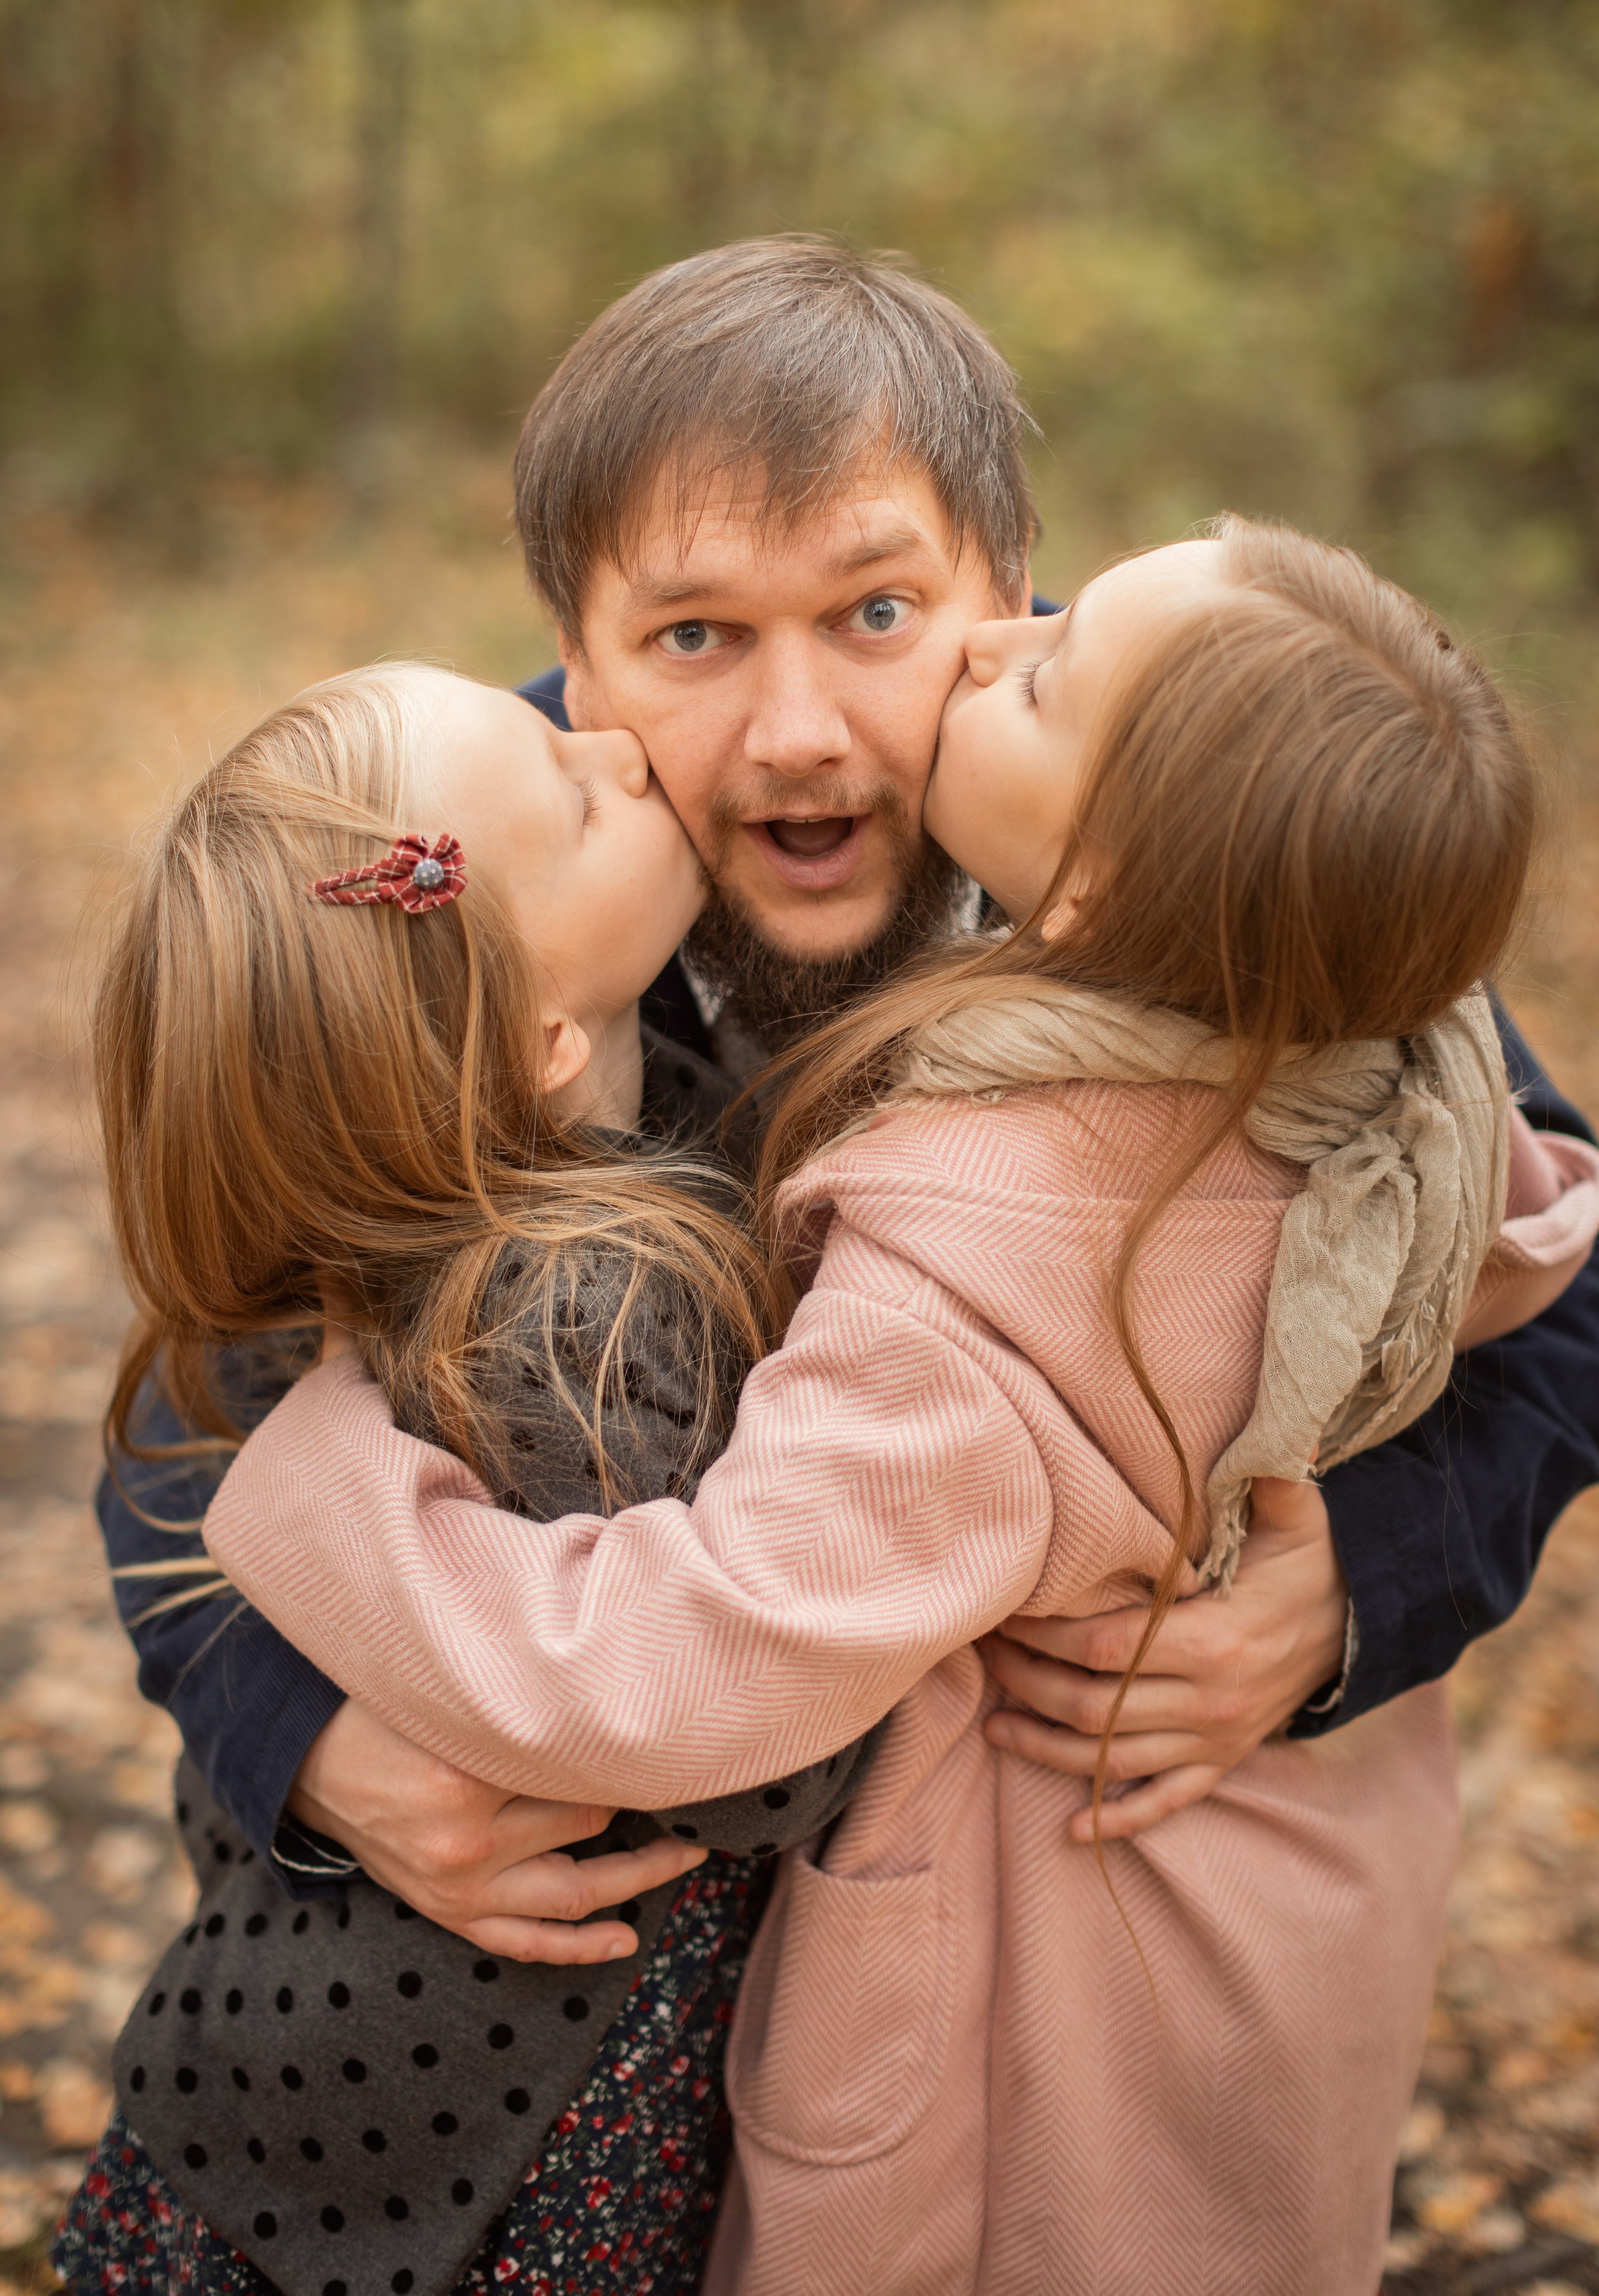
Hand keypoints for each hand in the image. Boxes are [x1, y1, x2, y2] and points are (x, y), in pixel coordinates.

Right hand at [287, 1697, 704, 1961]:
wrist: (306, 1764)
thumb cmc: (381, 1710)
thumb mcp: (441, 1690)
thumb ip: (511, 1691)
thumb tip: (598, 1673)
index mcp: (464, 1772)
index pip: (577, 1765)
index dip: (626, 1748)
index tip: (668, 1730)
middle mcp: (465, 1840)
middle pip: (585, 1821)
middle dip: (639, 1799)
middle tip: (691, 1778)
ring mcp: (458, 1887)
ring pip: (574, 1891)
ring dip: (640, 1875)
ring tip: (691, 1852)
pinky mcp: (449, 1913)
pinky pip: (525, 1943)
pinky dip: (578, 1947)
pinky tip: (627, 1939)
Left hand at [980, 1475, 1347, 1841]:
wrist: (1364, 1623)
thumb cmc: (1313, 1559)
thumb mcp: (1295, 1513)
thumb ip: (1267, 1474)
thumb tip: (1265, 1433)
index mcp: (1215, 1639)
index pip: (1106, 1647)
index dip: (1046, 1635)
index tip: (1004, 1612)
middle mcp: (1212, 1699)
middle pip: (1095, 1707)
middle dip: (1028, 1683)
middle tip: (983, 1655)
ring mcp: (1218, 1737)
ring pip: (1115, 1759)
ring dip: (1049, 1749)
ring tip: (993, 1725)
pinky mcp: (1226, 1759)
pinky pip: (1167, 1800)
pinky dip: (1121, 1818)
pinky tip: (1074, 1830)